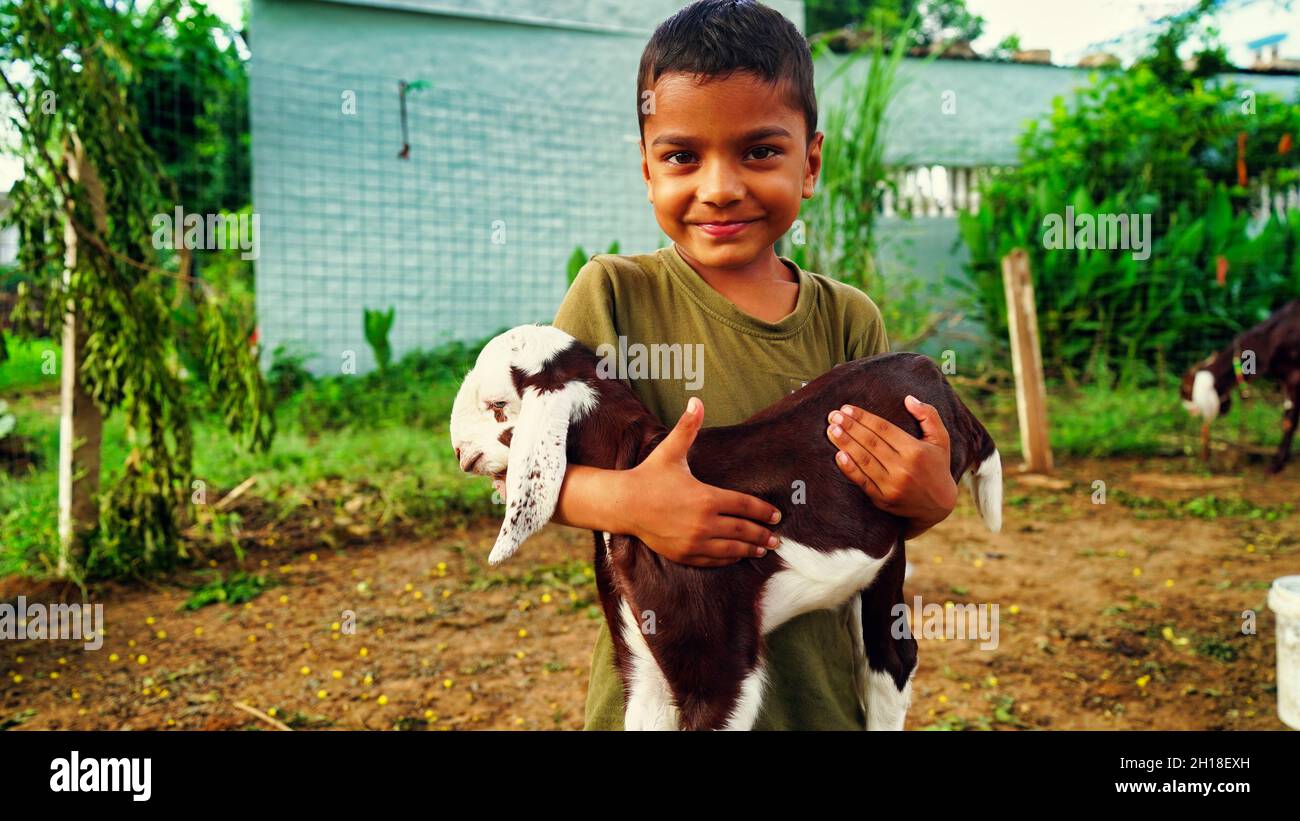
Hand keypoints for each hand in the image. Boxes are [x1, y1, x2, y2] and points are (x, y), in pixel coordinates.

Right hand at [618, 397, 781, 566]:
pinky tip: (737, 554)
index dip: (764, 511)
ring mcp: (694, 541)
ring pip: (731, 548)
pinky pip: (713, 559)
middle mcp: (703, 522)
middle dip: (763, 534)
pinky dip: (729, 558)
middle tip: (776, 538)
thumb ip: (688, 427)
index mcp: (706, 498)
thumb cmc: (649, 476)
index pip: (745, 506)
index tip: (777, 515)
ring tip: (763, 548)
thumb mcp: (670, 451)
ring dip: (750, 548)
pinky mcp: (684, 554)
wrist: (624, 505)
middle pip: (743, 530)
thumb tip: (696, 401)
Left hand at [825, 395, 956, 537]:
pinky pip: (863, 482)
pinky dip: (849, 469)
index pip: (884, 429)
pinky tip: (838, 455)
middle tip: (833, 415)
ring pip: (864, 460)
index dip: (863, 417)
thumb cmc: (937, 466)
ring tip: (831, 430)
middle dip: (850, 427)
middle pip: (871, 443)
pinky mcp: (883, 500)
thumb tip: (909, 399)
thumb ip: (928, 415)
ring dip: (845, 444)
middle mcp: (903, 468)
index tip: (847, 408)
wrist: (938, 506)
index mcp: (916, 451)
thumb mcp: (941, 439)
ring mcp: (892, 486)